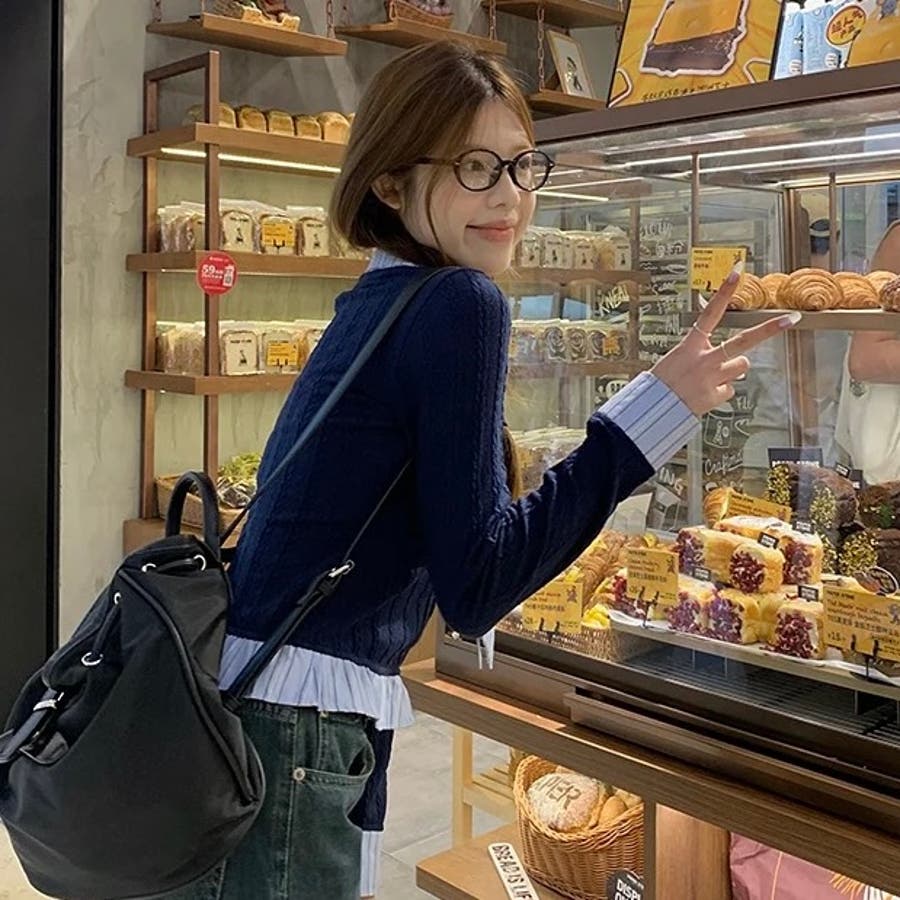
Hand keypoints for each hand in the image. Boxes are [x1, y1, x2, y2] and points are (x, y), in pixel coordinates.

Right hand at [651, 267, 801, 417]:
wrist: (651, 410)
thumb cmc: (663, 381)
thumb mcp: (676, 358)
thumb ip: (703, 353)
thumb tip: (734, 359)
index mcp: (690, 346)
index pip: (710, 313)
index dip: (724, 292)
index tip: (738, 272)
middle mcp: (704, 360)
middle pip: (743, 342)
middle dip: (769, 330)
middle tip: (792, 319)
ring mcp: (712, 378)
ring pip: (741, 366)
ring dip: (732, 369)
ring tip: (711, 377)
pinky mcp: (715, 396)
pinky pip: (729, 389)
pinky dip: (719, 391)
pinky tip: (704, 394)